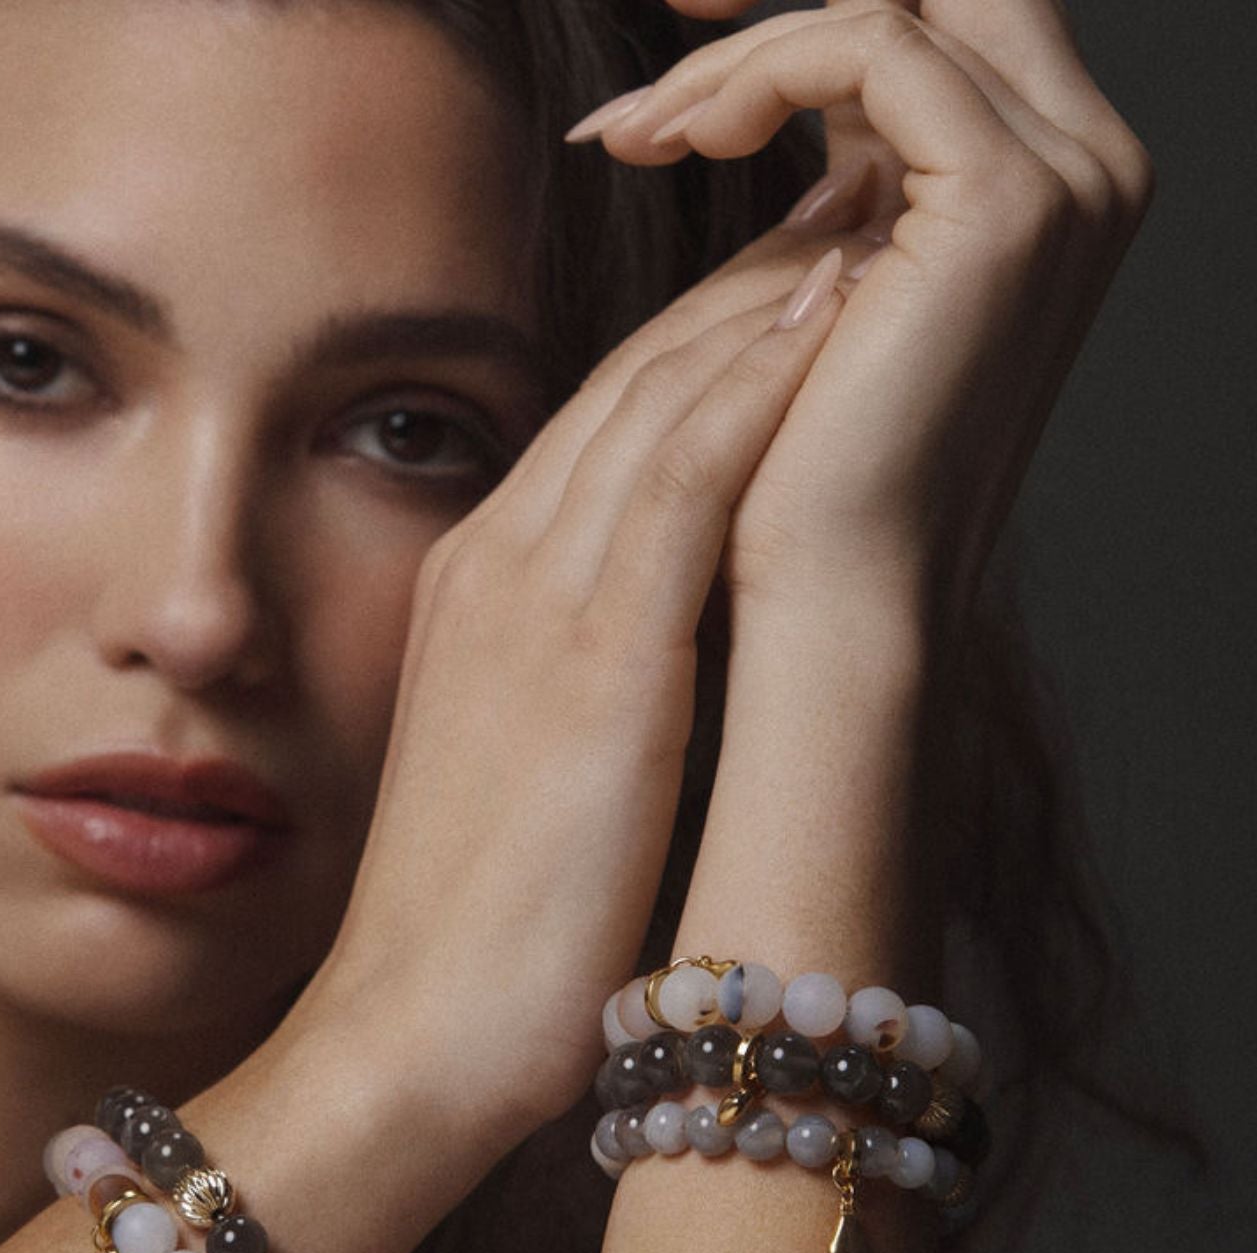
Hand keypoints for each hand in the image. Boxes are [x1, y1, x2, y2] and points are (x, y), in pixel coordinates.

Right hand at [292, 263, 848, 1152]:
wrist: (406, 1037)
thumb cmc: (471, 934)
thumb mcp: (518, 771)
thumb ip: (574, 679)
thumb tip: (665, 653)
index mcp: (475, 595)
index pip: (600, 427)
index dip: (697, 344)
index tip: (781, 285)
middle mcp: (494, 569)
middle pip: (629, 384)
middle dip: (736, 284)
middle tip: (829, 211)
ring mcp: (534, 604)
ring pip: (658, 400)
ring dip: (761, 298)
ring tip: (850, 220)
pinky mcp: (592, 659)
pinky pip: (681, 476)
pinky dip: (755, 384)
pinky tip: (825, 316)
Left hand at [589, 0, 1153, 636]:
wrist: (830, 597)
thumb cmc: (805, 482)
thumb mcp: (823, 309)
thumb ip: (831, 208)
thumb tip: (776, 120)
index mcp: (1041, 193)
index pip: (931, 35)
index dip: (799, 29)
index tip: (677, 48)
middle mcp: (1079, 168)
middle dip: (776, 10)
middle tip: (654, 56)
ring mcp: (1062, 179)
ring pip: (896, 6)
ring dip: (742, 56)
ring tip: (636, 134)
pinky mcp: (1009, 203)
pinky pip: (877, 46)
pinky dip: (762, 74)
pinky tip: (678, 140)